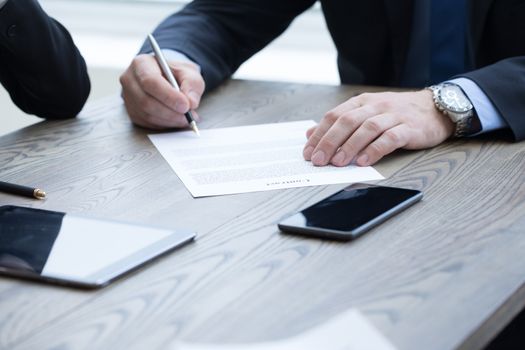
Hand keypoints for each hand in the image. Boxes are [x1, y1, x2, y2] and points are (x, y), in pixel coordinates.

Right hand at [119, 54, 204, 128]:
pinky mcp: (133, 112)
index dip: (168, 96)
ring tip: (186, 119)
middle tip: (189, 116)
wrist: (168, 79)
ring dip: (170, 120)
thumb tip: (191, 103)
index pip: (150, 81)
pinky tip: (176, 120)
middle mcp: (130, 80)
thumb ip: (192, 84)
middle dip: (170, 112)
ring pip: (147, 115)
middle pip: (146, 101)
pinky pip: (148, 123)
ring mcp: (128, 98)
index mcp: (141, 64)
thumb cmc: (176, 74)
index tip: (186, 106)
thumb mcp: (189, 72)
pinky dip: (165, 125)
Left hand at [303, 90, 454, 166]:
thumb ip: (339, 123)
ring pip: (368, 128)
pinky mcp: (410, 128)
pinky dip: (375, 150)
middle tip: (319, 160)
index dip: (319, 134)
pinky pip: (390, 138)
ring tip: (338, 162)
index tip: (308, 152)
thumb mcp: (366, 113)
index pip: (334, 116)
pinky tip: (364, 161)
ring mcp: (393, 116)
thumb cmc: (397, 114)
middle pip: (348, 121)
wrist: (435, 108)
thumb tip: (311, 134)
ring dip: (350, 146)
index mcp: (362, 102)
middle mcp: (376, 106)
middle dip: (330, 141)